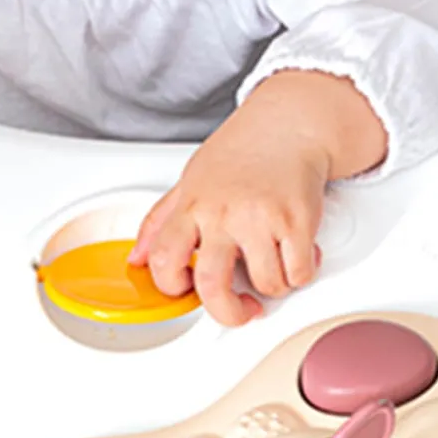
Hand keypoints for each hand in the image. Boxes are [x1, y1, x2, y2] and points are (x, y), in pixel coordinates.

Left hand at [129, 70, 386, 327]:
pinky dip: (300, 273)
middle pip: (211, 285)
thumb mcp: (189, 182)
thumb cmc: (239, 153)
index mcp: (191, 206)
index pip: (162, 260)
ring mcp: (259, 217)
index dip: (171, 286)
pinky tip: (293, 252)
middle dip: (228, 312)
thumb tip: (137, 258)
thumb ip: (161, 222)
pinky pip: (299, 273)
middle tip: (240, 309)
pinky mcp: (296, 220)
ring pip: (266, 285)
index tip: (187, 290)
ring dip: (273, 285)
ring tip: (272, 262)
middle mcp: (222, 213)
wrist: (286, 125)